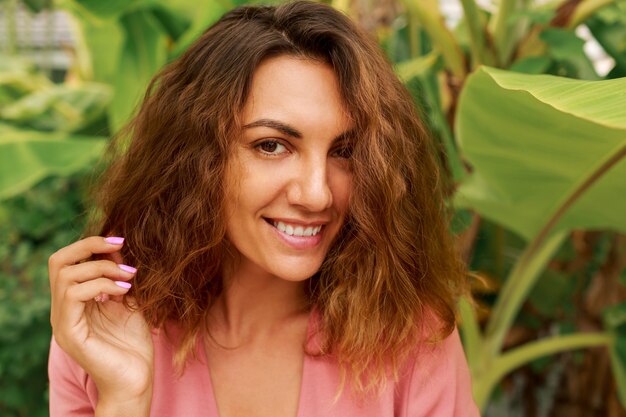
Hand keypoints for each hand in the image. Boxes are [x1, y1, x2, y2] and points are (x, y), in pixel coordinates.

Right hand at [49, 236, 153, 411]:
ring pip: (66, 276)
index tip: (121, 240)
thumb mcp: (128, 300)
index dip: (90, 243)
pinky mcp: (69, 334)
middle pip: (58, 261)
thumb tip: (117, 244)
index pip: (66, 260)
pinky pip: (73, 295)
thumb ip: (118, 275)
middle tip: (120, 246)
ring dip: (102, 267)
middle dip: (89, 245)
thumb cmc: (133, 343)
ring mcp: (62, 322)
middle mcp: (61, 310)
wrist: (135, 379)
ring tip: (128, 276)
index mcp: (73, 301)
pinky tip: (124, 291)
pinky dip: (101, 285)